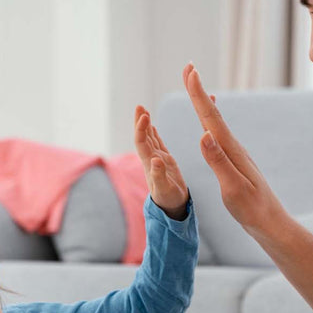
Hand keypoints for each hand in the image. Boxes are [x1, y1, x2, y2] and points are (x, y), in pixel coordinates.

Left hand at [134, 104, 189, 219]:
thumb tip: (155, 160)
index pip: (142, 143)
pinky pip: (157, 143)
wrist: (172, 207)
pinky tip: (152, 125)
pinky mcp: (164, 160)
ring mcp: (157, 159)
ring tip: (143, 109)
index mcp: (150, 164)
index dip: (141, 129)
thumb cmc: (169, 200)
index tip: (145, 116)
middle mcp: (151, 159)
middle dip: (140, 121)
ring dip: (145, 124)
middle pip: (143, 137)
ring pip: (149, 138)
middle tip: (139, 106)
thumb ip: (159, 175)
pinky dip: (154, 132)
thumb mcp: (165, 189)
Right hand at [181, 63, 288, 238]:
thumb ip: (218, 161)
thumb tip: (204, 134)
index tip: (190, 71)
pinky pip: (219, 137)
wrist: (271, 224)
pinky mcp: (235, 164)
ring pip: (215, 124)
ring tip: (196, 88)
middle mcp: (234, 148)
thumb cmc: (252, 210)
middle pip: (212, 115)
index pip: (210, 118)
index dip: (198, 94)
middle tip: (188, 68)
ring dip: (203, 105)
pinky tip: (210, 125)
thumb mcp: (233, 187)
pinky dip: (211, 124)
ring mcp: (235, 155)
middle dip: (198, 91)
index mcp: (231, 151)